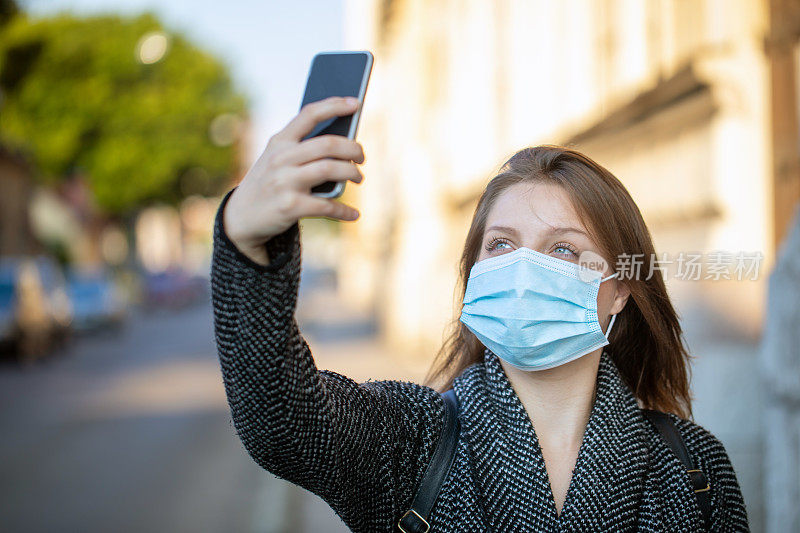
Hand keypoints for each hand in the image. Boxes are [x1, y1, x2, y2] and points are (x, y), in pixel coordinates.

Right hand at [223, 96, 364, 264]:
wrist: (241, 218)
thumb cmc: (268, 185)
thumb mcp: (275, 160)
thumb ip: (302, 151)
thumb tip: (346, 147)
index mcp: (279, 142)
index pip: (309, 114)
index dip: (334, 106)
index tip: (356, 102)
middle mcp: (281, 158)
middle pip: (328, 144)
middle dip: (353, 149)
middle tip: (361, 158)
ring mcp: (285, 182)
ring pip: (331, 169)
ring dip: (352, 173)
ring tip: (359, 178)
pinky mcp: (290, 206)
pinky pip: (327, 205)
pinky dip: (345, 210)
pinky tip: (354, 214)